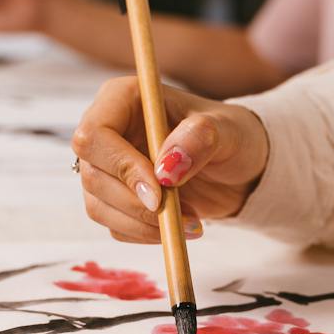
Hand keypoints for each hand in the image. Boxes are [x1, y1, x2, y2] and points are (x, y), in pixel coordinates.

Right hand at [71, 78, 269, 242]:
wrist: (240, 168)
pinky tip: (181, 225)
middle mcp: (108, 131)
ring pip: (99, 206)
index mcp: (124, 99)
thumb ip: (201, 138)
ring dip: (144, 224)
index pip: (94, 134)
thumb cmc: (232, 136)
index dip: (121, 166)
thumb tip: (166, 168)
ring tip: (191, 222)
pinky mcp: (115, 198)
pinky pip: (116, 226)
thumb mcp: (229, 131)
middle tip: (180, 213)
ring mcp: (107, 167)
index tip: (159, 190)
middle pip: (93, 175)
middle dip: (136, 203)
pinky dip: (147, 234)